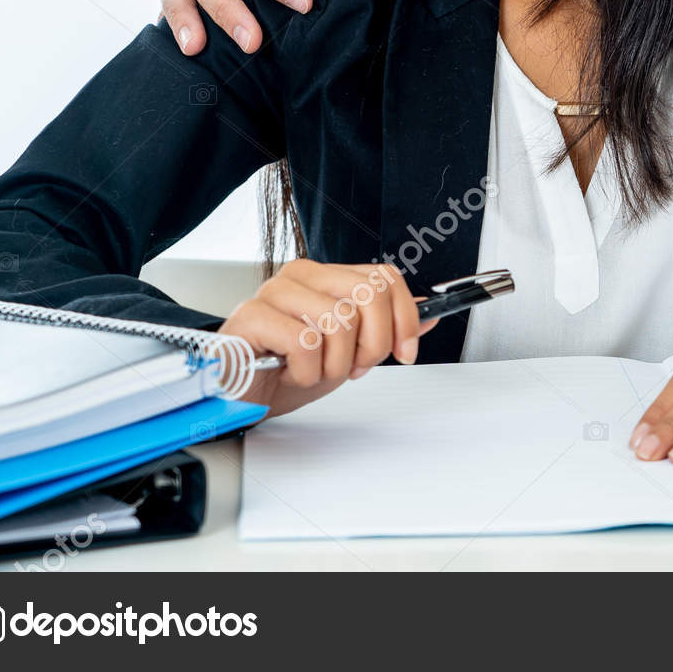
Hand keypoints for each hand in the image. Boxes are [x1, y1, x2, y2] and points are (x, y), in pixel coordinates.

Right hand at [218, 259, 437, 417]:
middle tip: (354, 368)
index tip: (405, 351)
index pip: (384, 278)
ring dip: (334, 364)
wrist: (242, 396)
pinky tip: (289, 372)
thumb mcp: (349, 352)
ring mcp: (275, 292)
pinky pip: (305, 343)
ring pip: (339, 321)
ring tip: (314, 370)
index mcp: (326, 276)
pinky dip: (306, 371)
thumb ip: (385, 331)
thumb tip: (430, 317)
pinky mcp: (251, 315)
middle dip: (372, 345)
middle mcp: (302, 275)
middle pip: (369, 295)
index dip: (405, 317)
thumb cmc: (288, 370)